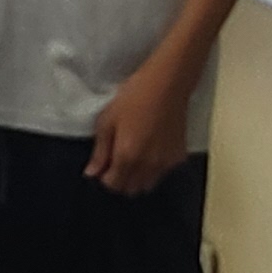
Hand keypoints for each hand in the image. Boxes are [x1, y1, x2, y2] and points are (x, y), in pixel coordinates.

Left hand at [83, 60, 195, 197]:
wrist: (168, 83)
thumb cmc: (133, 97)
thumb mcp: (108, 120)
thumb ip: (100, 151)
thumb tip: (92, 174)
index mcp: (127, 158)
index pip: (113, 185)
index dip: (105, 177)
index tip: (104, 164)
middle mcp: (148, 166)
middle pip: (131, 189)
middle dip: (120, 180)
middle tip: (116, 160)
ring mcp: (166, 163)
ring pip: (148, 184)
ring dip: (137, 177)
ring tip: (134, 155)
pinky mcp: (179, 156)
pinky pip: (163, 172)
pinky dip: (154, 168)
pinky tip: (151, 149)